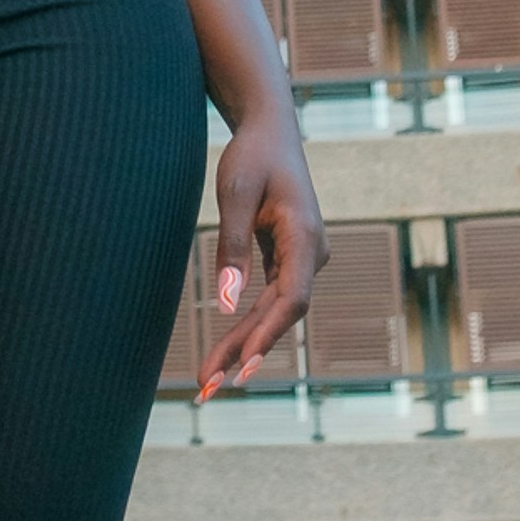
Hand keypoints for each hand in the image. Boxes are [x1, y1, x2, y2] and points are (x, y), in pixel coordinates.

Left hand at [200, 108, 324, 396]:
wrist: (271, 132)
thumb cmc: (252, 156)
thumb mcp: (236, 194)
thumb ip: (233, 246)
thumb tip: (225, 303)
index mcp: (305, 237)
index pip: (293, 298)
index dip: (268, 334)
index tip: (243, 364)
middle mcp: (310, 254)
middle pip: (280, 314)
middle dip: (243, 351)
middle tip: (209, 388)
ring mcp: (301, 260)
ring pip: (273, 313)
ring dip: (242, 345)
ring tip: (208, 381)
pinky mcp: (288, 262)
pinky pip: (269, 302)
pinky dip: (246, 327)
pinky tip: (225, 353)